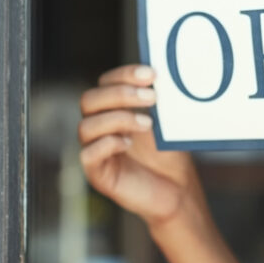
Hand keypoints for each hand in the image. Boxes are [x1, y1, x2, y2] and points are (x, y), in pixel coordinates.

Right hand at [79, 64, 196, 225]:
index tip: (151, 75)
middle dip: (121, 94)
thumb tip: (163, 73)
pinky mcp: (98, 173)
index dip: (125, 74)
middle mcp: (99, 126)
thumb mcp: (165, 123)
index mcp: (113, 109)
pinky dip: (107, 144)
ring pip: (86, 126)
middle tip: (152, 97)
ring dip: (118, 119)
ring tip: (147, 124)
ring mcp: (96, 150)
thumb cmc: (169, 154)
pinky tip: (128, 144)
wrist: (177, 190)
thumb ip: (157, 100)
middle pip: (89, 100)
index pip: (105, 82)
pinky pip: (87, 155)